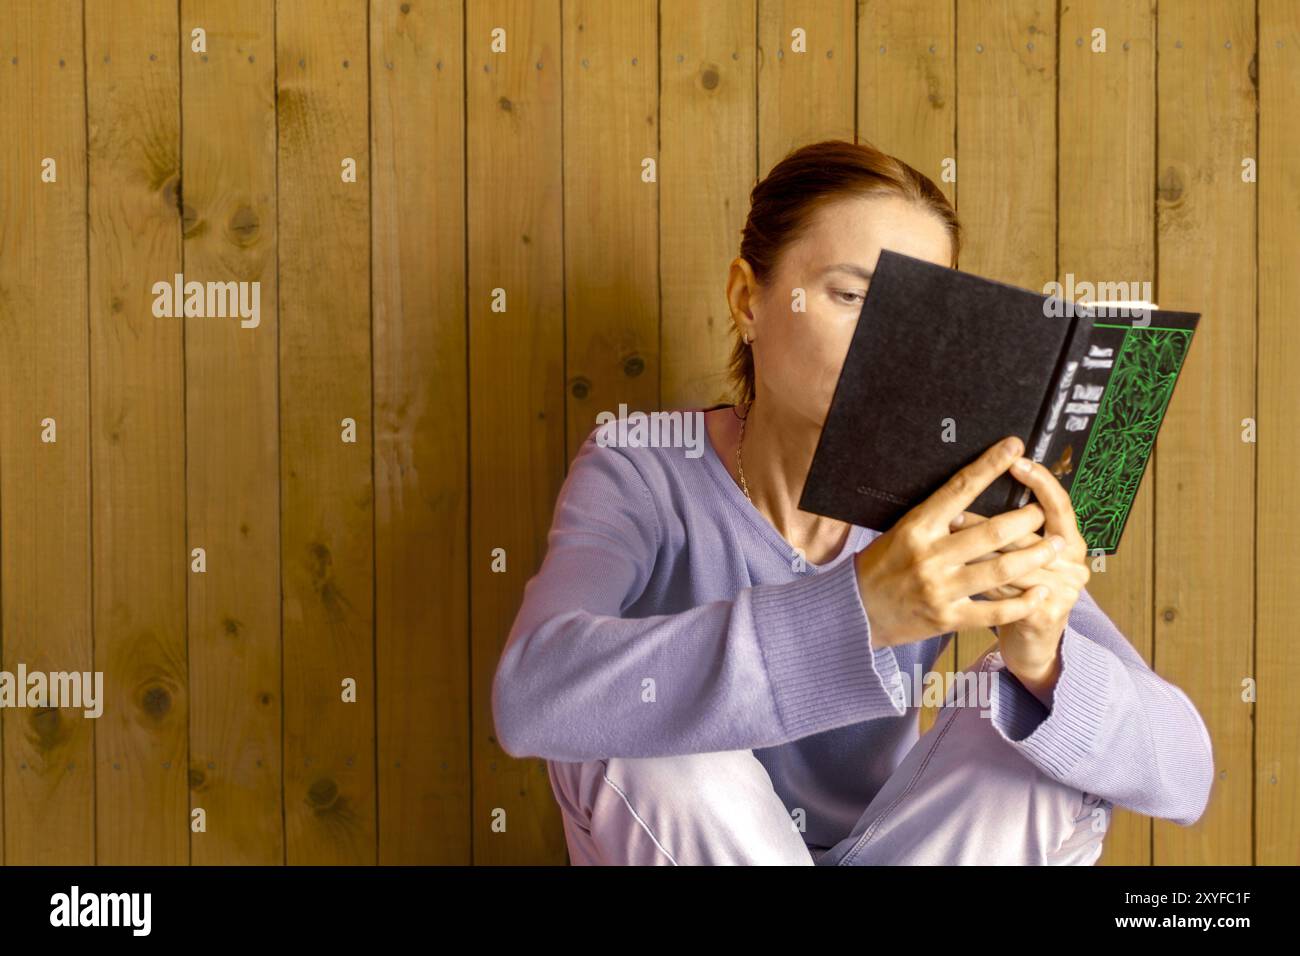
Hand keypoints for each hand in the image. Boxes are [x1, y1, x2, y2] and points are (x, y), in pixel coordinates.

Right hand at [853, 436, 1064, 649]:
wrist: (856, 610)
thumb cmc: (882, 565)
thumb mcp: (902, 531)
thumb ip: (937, 518)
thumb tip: (972, 493)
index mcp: (918, 526)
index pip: (959, 489)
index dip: (989, 466)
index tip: (1014, 447)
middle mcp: (930, 555)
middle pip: (991, 533)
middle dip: (1026, 520)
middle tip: (1044, 512)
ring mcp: (939, 588)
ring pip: (999, 570)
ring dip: (1034, 556)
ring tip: (1056, 546)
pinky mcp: (947, 618)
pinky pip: (993, 610)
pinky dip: (1021, 602)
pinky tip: (1039, 592)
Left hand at [948, 456, 1090, 705]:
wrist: (1034, 645)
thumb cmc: (1023, 592)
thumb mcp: (1028, 557)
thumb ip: (1018, 530)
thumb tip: (983, 483)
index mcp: (1072, 542)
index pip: (1060, 505)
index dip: (1041, 481)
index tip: (1017, 458)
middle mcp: (1073, 563)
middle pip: (1027, 532)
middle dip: (985, 521)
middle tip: (953, 512)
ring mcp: (1063, 590)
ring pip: (1012, 561)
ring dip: (975, 548)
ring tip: (948, 536)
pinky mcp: (1044, 615)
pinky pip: (1005, 593)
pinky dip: (979, 581)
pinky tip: (958, 572)